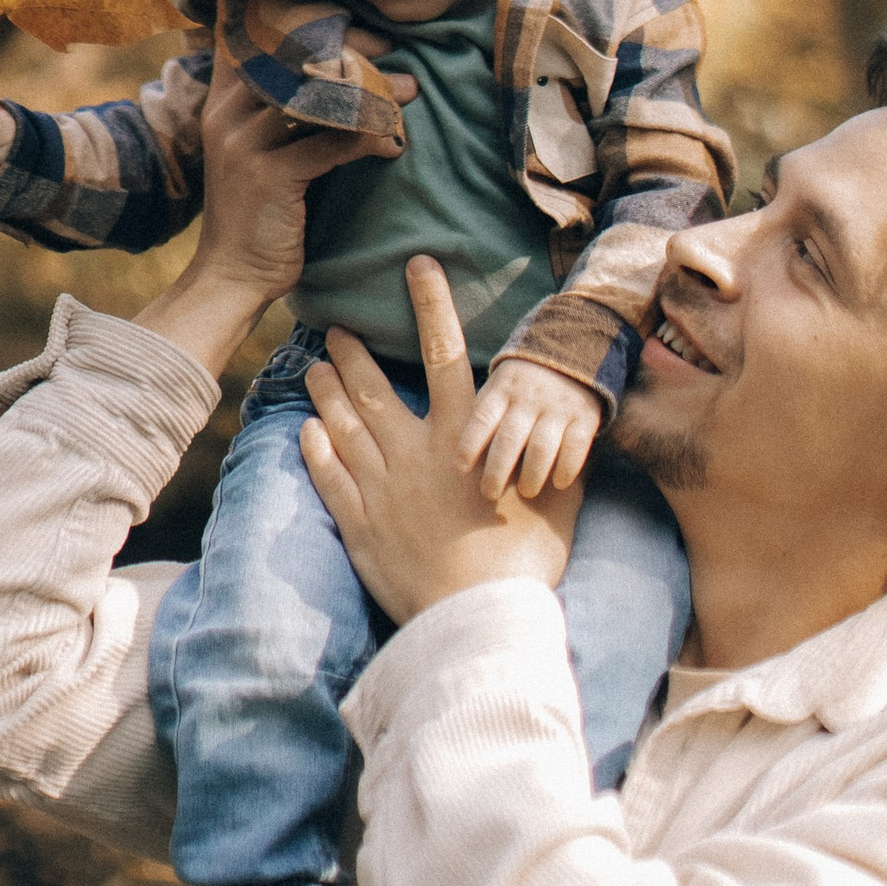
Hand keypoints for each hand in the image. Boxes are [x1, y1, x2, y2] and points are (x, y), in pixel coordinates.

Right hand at [135, 57, 415, 382]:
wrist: (231, 276)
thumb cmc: (257, 209)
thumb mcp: (254, 148)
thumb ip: (280, 108)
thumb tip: (340, 70)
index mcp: (222, 99)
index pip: (259, 34)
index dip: (309, 21)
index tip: (358, 27)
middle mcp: (227, 113)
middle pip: (293, 54)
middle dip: (350, 47)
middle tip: (392, 50)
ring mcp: (244, 143)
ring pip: (318, 95)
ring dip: (372, 91)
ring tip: (409, 92)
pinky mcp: (269, 176)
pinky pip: (331, 144)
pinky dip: (370, 139)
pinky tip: (393, 145)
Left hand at [300, 257, 578, 623]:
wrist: (478, 619)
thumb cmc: (526, 561)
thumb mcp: (557, 498)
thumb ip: (558, 455)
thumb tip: (580, 423)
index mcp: (464, 435)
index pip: (444, 352)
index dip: (431, 304)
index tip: (415, 266)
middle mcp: (415, 452)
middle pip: (374, 387)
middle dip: (352, 351)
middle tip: (333, 327)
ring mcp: (382, 489)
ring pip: (343, 426)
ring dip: (326, 392)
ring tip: (313, 368)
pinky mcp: (360, 525)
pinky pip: (329, 478)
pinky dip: (315, 450)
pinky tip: (306, 431)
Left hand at [456, 351, 606, 500]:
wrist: (571, 352)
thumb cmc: (520, 386)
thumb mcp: (498, 388)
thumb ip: (481, 416)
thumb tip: (454, 458)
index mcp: (502, 389)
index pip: (481, 419)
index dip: (469, 445)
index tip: (459, 470)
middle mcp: (528, 397)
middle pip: (509, 438)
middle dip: (497, 471)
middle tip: (489, 494)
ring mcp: (558, 406)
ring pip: (541, 447)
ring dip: (532, 475)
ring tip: (526, 492)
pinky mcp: (585, 415)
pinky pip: (575, 447)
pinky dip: (566, 468)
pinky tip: (558, 483)